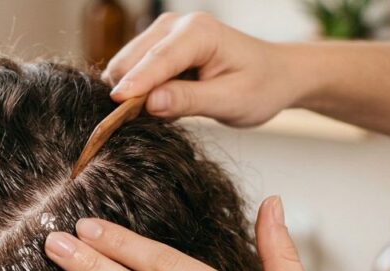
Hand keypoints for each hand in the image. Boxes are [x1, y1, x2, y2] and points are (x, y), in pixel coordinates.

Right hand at [102, 13, 301, 126]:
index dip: (135, 83)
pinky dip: (135, 91)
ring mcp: (164, 33)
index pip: (158, 59)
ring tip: (153, 117)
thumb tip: (150, 103)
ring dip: (129, 93)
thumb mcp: (230, 101)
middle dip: (126, 92)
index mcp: (199, 32)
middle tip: (133, 127)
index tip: (115, 105)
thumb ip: (189, 100)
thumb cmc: (260, 86)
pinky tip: (155, 106)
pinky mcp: (157, 47)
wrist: (274, 74)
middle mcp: (176, 25)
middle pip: (131, 60)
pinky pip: (131, 70)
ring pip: (125, 65)